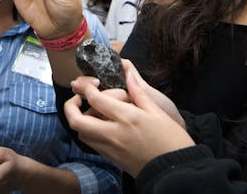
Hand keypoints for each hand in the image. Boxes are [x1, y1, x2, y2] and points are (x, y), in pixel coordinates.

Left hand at [64, 66, 194, 177]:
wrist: (175, 171)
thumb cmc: (171, 139)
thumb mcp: (157, 111)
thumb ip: (139, 92)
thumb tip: (128, 75)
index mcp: (127, 117)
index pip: (95, 99)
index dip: (87, 88)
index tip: (89, 84)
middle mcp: (114, 133)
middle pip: (77, 120)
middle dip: (71, 106)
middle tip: (78, 97)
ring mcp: (110, 148)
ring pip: (81, 133)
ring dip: (80, 120)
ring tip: (91, 111)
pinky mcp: (112, 159)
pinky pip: (92, 143)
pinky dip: (89, 132)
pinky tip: (101, 125)